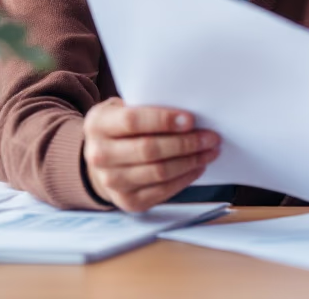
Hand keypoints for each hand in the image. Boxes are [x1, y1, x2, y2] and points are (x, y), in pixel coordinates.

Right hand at [82, 98, 220, 211]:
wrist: (103, 159)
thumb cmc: (123, 127)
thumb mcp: (124, 109)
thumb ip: (147, 107)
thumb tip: (189, 115)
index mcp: (97, 125)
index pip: (132, 121)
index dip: (163, 120)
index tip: (190, 119)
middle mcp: (99, 155)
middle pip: (149, 150)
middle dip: (185, 143)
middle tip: (211, 137)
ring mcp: (111, 182)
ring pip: (159, 172)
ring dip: (190, 161)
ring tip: (210, 150)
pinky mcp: (127, 201)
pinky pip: (162, 191)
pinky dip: (185, 178)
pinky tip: (198, 166)